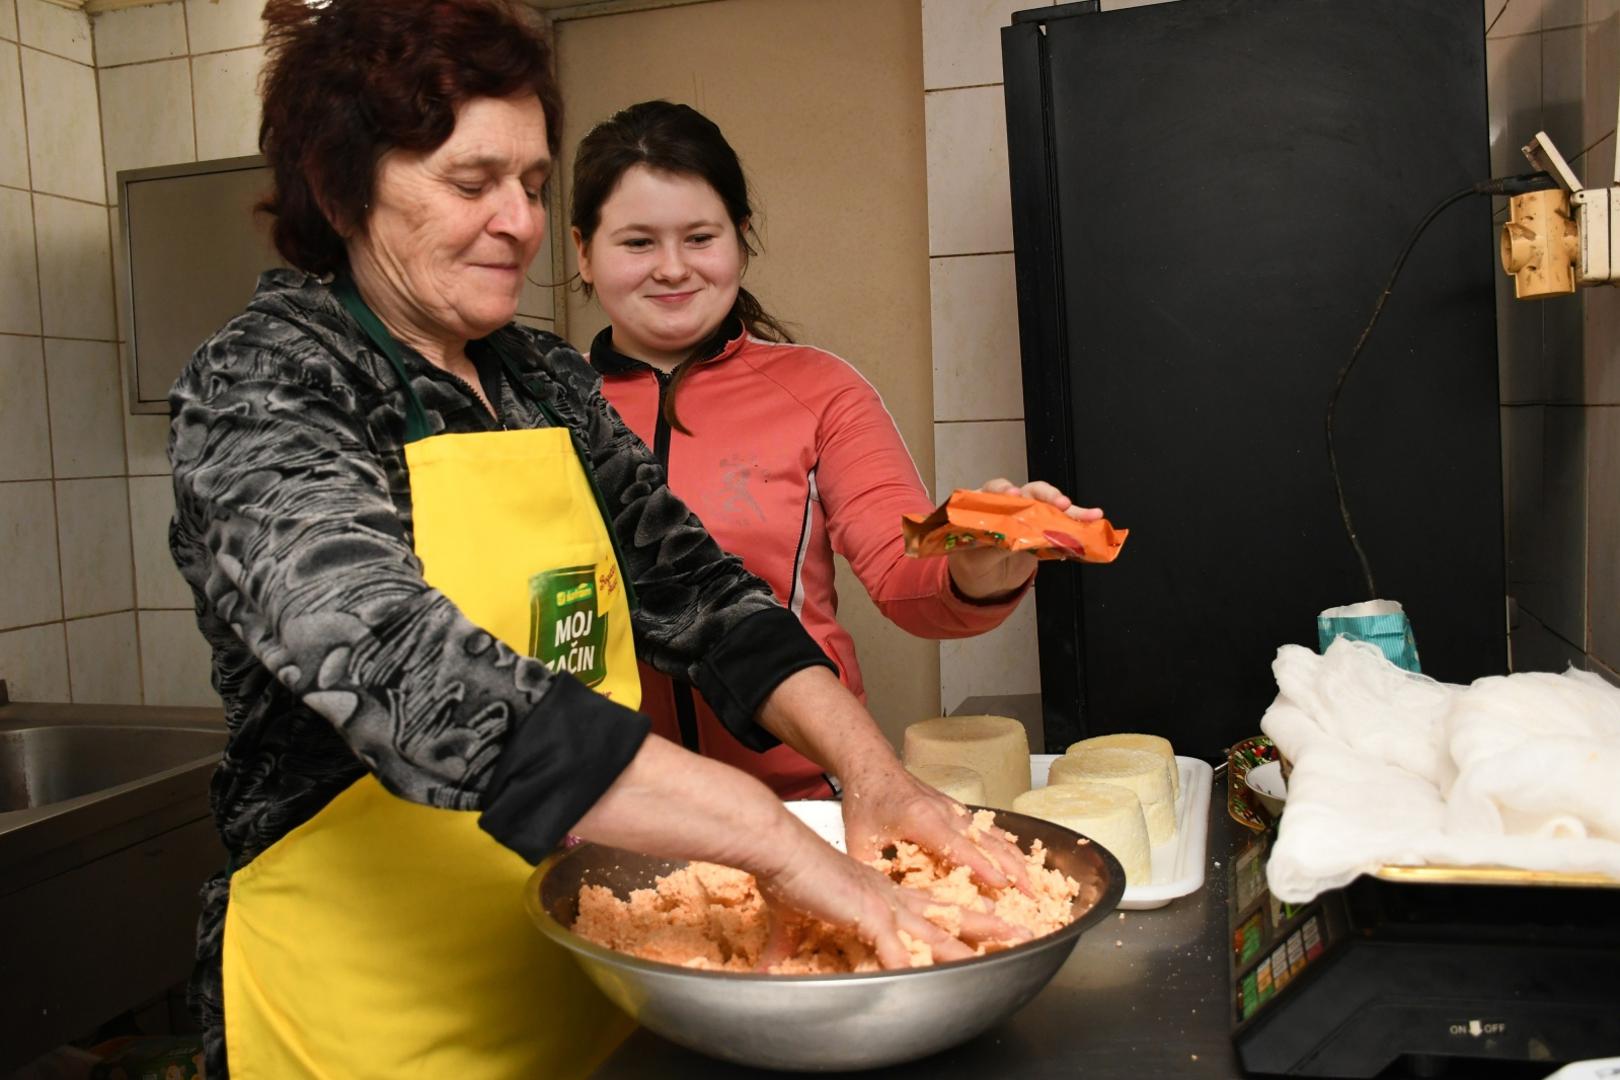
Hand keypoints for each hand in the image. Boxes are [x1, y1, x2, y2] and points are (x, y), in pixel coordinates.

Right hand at [754, 820, 1026, 969]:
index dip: (959, 916)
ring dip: (971, 943)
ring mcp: (884, 904)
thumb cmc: (789, 875)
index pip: (931, 906)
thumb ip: (792, 943)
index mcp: (882, 894)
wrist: (779, 850)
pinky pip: (893, 946)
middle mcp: (891, 897)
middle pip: (948, 915)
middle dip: (986, 926)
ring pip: (938, 929)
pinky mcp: (867, 912)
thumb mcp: (797, 916)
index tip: (986, 920)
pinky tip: (924, 980)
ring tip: (1005, 947)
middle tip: (1019, 932)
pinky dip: (908, 963)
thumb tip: (769, 967)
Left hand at [840, 762, 1032, 897]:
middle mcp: (944, 812)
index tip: (1002, 884)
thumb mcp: (858, 842)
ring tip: (1033, 881)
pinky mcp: (956, 809)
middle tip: (1032, 892)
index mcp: (922, 820)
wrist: (871, 766)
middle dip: (1012, 867)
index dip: (981, 867)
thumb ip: (868, 874)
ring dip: (1015, 857)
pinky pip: (987, 827)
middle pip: (987, 840)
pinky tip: (1017, 857)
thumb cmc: (865, 801)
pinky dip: (1005, 843)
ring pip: (992, 834)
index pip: (958, 846)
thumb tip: (875, 906)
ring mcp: (953, 809)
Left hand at [947, 478, 1102, 600]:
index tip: (1013, 494)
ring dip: (1070, 510)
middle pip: (1028, 493)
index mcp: (984, 506)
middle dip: (1046, 495)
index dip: (1004, 489)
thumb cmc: (974, 564)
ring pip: (1049, 507)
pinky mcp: (1042, 533)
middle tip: (1059, 503)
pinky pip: (1061, 526)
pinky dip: (1077, 524)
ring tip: (1088, 514)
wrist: (987, 584)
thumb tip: (1009, 542)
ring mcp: (1027, 518)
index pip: (993, 490)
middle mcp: (1008, 506)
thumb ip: (990, 548)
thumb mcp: (974, 560)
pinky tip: (1091, 522)